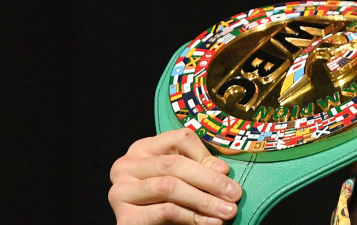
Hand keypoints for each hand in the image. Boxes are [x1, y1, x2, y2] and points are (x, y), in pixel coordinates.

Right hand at [109, 128, 240, 223]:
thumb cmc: (168, 201)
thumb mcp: (183, 179)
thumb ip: (199, 168)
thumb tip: (221, 168)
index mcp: (143, 148)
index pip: (180, 139)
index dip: (205, 154)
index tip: (227, 171)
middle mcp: (127, 165)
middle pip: (174, 164)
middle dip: (210, 180)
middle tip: (235, 194)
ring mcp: (121, 191)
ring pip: (169, 187)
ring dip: (204, 200)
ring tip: (227, 211)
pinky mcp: (124, 218)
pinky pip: (164, 211)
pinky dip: (192, 217)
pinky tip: (210, 222)